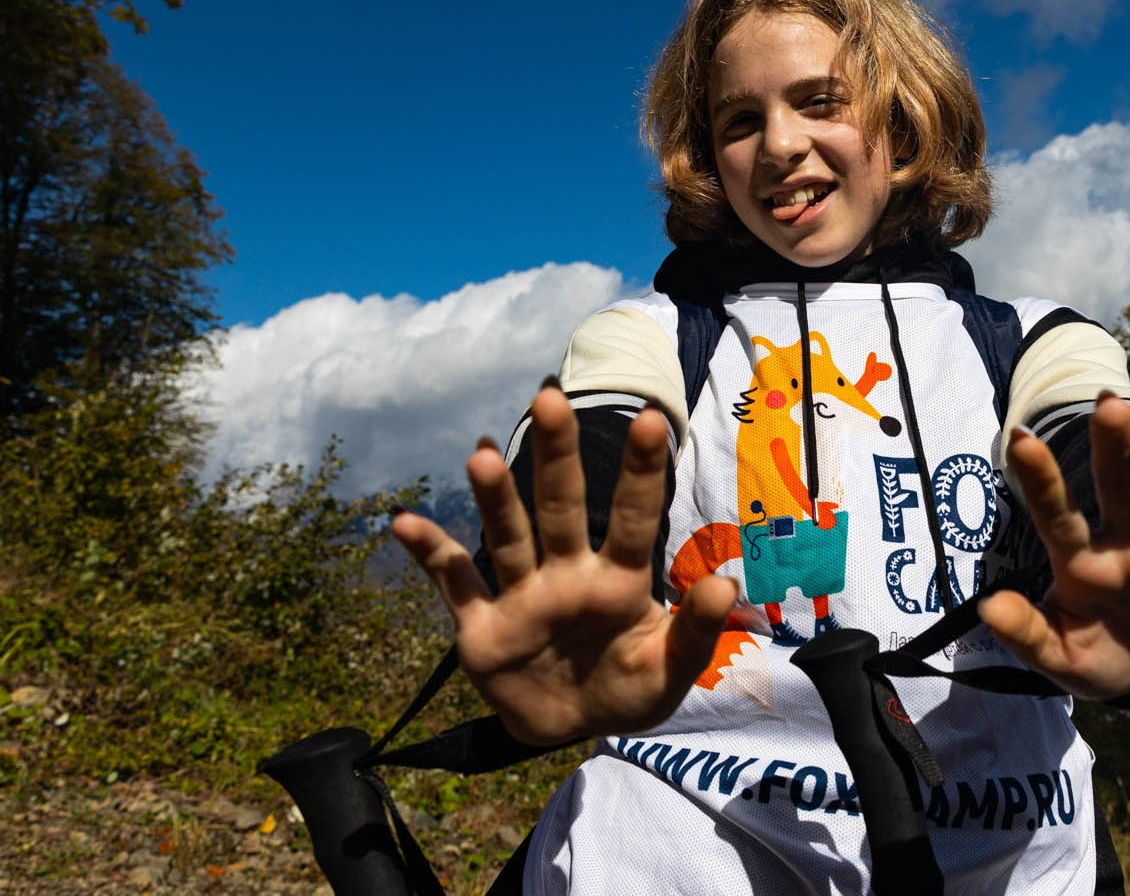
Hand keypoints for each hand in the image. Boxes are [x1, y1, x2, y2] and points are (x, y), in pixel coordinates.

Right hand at [390, 387, 738, 744]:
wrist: (571, 730)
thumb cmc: (627, 689)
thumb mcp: (669, 671)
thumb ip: (695, 632)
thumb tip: (726, 585)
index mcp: (620, 580)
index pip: (636, 518)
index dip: (642, 472)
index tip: (651, 420)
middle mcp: (568, 573)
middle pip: (562, 506)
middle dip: (557, 456)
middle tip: (551, 399)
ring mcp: (522, 595)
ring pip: (508, 535)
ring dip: (495, 497)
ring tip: (484, 455)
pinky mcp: (481, 626)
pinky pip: (453, 583)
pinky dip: (429, 552)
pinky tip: (403, 521)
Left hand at [978, 396, 1129, 699]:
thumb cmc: (1101, 657)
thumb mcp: (1062, 658)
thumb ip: (1028, 634)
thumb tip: (990, 608)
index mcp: (1083, 564)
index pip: (1058, 516)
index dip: (1042, 480)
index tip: (1022, 439)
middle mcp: (1126, 543)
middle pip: (1117, 489)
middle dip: (1112, 449)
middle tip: (1106, 402)